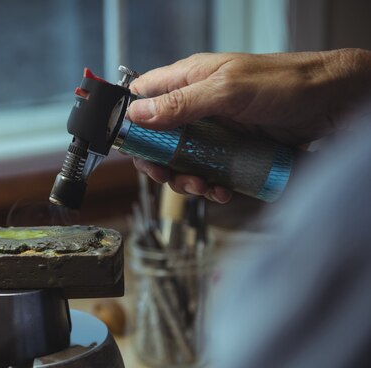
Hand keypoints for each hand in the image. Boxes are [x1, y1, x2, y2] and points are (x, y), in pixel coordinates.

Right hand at [127, 48, 370, 202]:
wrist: (333, 103)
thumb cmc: (285, 83)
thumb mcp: (227, 91)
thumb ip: (182, 102)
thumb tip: (137, 113)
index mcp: (189, 79)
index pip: (143, 96)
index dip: (131, 122)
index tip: (132, 147)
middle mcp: (197, 104)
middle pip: (159, 138)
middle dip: (160, 162)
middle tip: (168, 177)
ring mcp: (215, 129)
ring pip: (182, 160)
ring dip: (186, 179)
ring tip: (204, 187)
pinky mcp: (231, 149)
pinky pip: (209, 171)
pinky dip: (210, 185)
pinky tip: (222, 190)